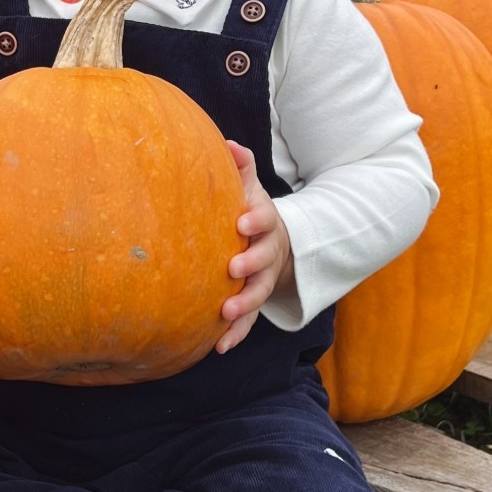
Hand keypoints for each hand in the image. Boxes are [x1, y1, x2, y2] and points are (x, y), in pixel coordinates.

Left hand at [217, 142, 293, 353]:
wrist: (271, 243)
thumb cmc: (248, 211)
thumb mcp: (248, 188)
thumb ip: (241, 168)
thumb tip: (229, 144)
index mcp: (266, 222)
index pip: (265, 219)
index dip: (256, 221)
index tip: (241, 222)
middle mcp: (268, 253)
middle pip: (264, 259)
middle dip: (251, 265)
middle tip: (232, 269)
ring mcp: (263, 280)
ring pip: (258, 294)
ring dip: (244, 305)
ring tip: (225, 313)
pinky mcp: (254, 302)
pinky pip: (249, 321)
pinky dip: (236, 333)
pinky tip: (219, 346)